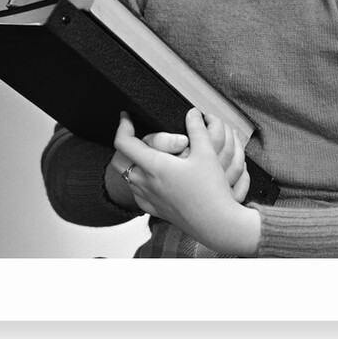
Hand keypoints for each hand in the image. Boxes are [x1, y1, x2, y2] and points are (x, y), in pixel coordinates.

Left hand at [113, 109, 260, 255]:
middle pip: (118, 161)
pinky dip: (139, 181)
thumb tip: (192, 113)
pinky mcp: (157, 210)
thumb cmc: (212, 191)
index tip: (127, 116)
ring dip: (131, 162)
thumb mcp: (207, 153)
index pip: (124, 143)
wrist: (218, 225)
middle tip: (134, 134)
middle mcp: (147, 183)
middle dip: (123, 144)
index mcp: (155, 167)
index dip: (123, 125)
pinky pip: (137, 193)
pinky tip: (154, 177)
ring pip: (127, 177)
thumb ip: (197, 128)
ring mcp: (150, 199)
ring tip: (147, 152)